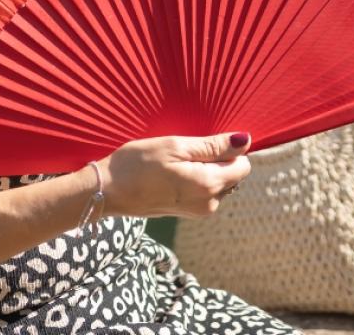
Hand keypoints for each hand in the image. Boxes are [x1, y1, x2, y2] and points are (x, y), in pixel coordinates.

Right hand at [97, 132, 251, 218]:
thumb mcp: (176, 146)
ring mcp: (198, 210)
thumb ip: (213, 146)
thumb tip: (245, 141)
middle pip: (232, 175)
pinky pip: (204, 190)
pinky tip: (172, 172)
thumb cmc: (138, 164)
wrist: (108, 191)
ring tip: (176, 162)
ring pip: (218, 182)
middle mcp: (209, 203)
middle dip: (217, 160)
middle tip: (184, 152)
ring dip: (205, 168)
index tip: (204, 143)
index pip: (243, 166)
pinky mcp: (188, 212)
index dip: (228, 149)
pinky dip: (195, 178)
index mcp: (209, 185)